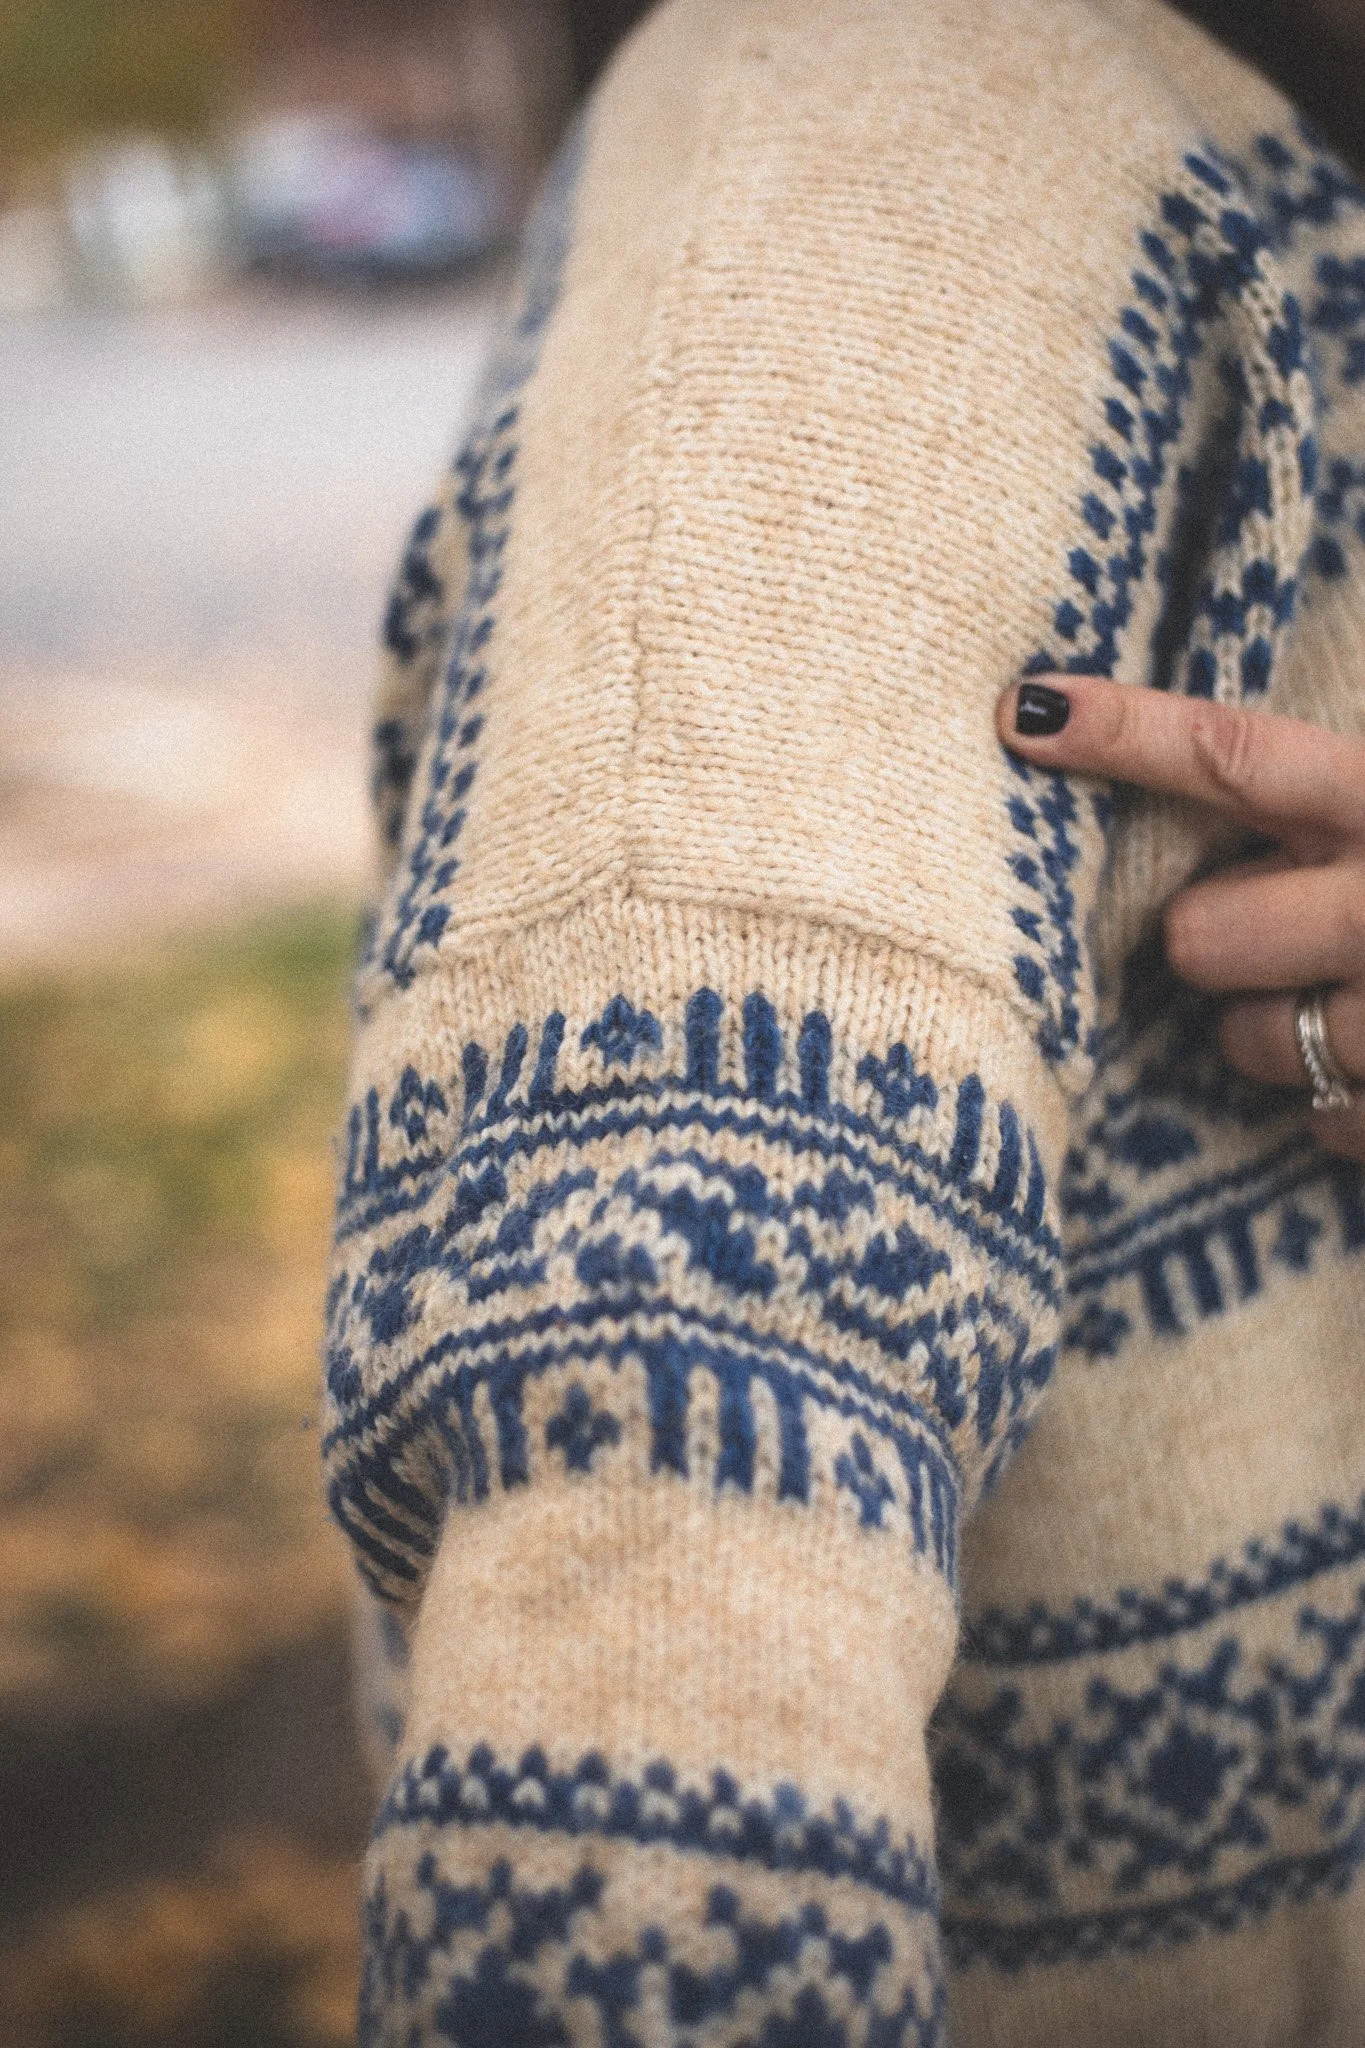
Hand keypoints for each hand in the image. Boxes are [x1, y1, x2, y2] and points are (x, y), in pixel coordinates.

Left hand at [997, 675, 1364, 1164]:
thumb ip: (1341, 798)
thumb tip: (1219, 819)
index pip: (1241, 759)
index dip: (1127, 733)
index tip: (1026, 711)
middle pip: (1199, 938)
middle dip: (1223, 940)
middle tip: (1289, 930)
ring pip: (1247, 1042)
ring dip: (1283, 1026)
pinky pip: (1315, 1122)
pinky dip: (1345, 1102)